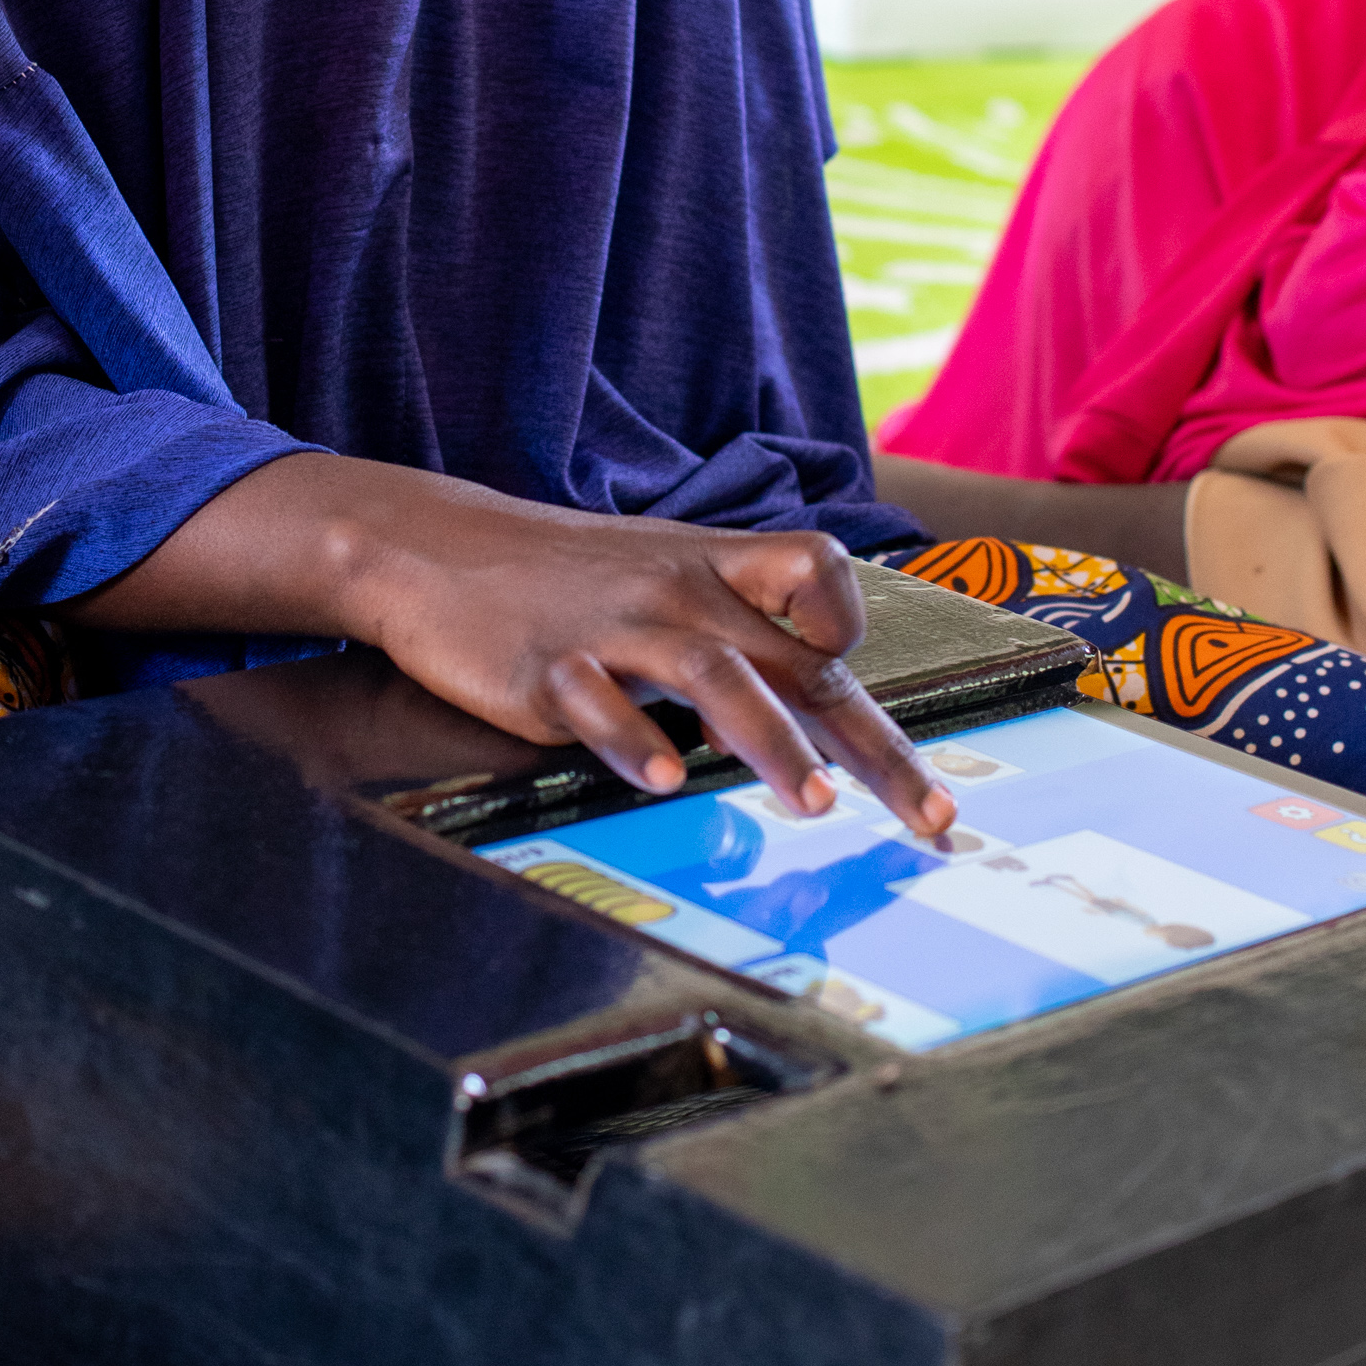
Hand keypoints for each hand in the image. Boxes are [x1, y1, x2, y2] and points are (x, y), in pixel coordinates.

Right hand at [66, 454, 954, 839]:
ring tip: (814, 806)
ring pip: (717, 678)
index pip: (821, 580)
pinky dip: (632, 742)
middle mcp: (682, 594)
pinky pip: (599, 705)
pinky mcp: (548, 668)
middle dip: (875, 746)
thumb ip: (735, 621)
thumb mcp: (658, 572)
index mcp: (714, 569)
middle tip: (933, 820)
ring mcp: (617, 631)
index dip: (852, 631)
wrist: (432, 546)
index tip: (864, 701)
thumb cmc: (561, 575)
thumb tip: (815, 689)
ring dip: (772, 745)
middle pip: (803, 664)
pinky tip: (659, 782)